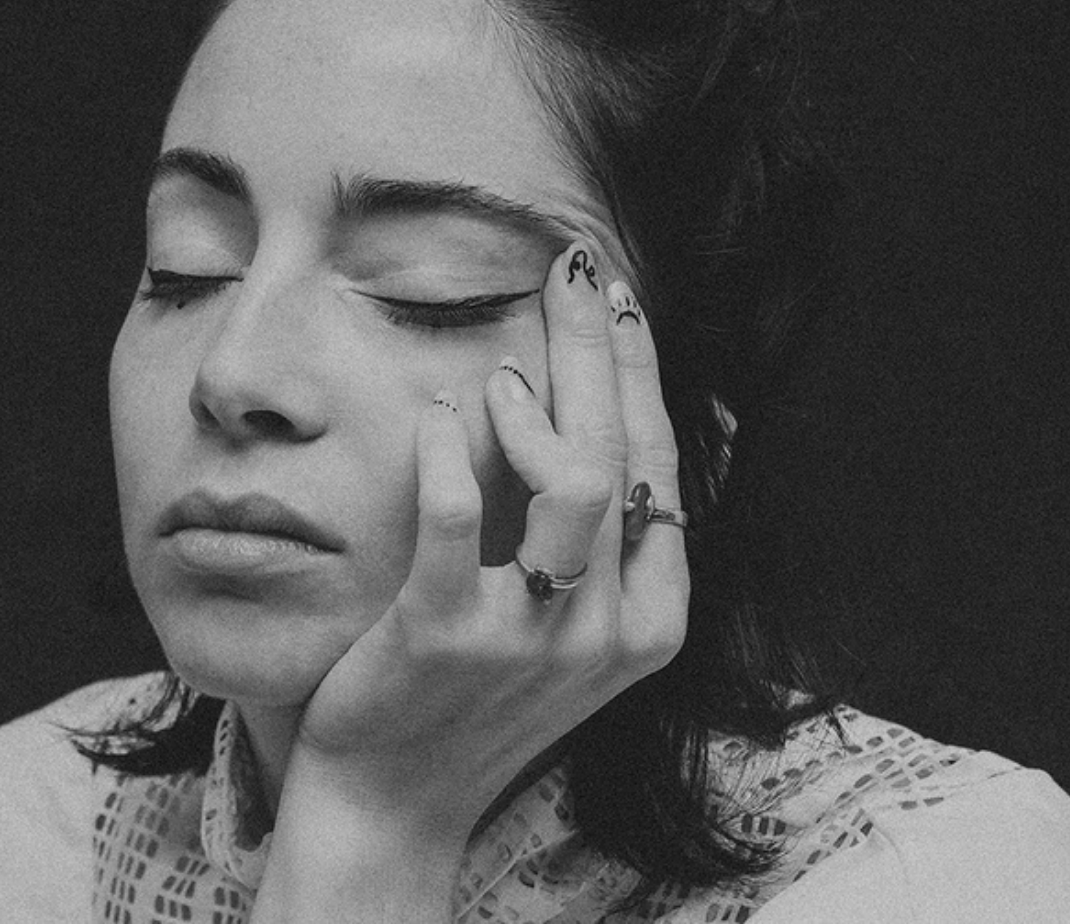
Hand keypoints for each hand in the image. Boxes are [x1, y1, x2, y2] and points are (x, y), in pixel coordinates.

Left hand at [257, 242, 686, 919]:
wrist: (394, 802)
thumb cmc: (477, 699)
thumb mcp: (570, 629)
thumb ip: (611, 538)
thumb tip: (674, 419)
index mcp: (651, 620)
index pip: (665, 467)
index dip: (645, 373)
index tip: (620, 299)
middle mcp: (609, 631)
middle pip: (626, 457)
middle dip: (604, 348)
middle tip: (575, 268)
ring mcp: (533, 640)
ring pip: (572, 483)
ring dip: (540, 406)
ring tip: (500, 371)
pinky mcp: (447, 637)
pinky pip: (455, 520)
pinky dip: (447, 453)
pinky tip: (436, 416)